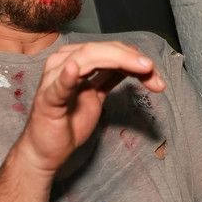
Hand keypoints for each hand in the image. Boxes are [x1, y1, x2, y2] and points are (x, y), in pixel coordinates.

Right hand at [16, 41, 164, 174]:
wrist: (46, 151)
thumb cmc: (68, 122)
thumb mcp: (96, 95)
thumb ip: (110, 77)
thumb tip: (136, 64)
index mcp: (76, 60)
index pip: (108, 49)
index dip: (133, 57)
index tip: (155, 73)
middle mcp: (63, 63)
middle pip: (101, 50)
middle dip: (130, 58)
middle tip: (152, 70)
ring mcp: (53, 80)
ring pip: (86, 59)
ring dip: (117, 60)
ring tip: (141, 68)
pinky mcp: (47, 100)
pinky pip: (58, 87)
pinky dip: (66, 77)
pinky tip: (75, 70)